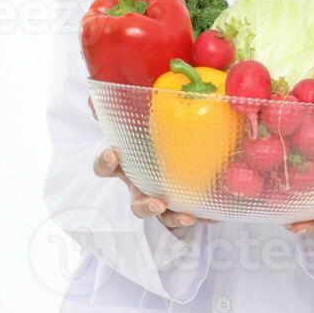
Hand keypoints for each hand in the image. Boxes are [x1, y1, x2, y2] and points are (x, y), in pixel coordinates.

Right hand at [89, 98, 217, 228]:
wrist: (179, 150)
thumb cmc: (154, 135)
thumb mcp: (142, 118)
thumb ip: (125, 105)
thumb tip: (98, 94)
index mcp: (128, 166)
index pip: (106, 168)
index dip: (105, 163)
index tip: (112, 154)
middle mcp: (142, 187)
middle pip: (136, 204)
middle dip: (144, 206)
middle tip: (157, 203)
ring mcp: (162, 200)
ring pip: (164, 217)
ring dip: (174, 218)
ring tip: (188, 216)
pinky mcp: (181, 207)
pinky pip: (190, 216)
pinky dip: (201, 216)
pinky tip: (214, 215)